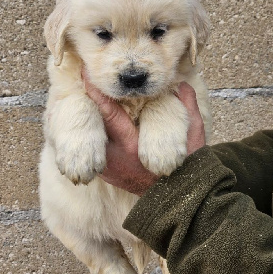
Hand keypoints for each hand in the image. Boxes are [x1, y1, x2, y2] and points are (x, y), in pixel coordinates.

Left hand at [82, 68, 205, 195]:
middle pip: (93, 125)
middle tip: (79, 81)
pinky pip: (95, 151)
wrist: (178, 198)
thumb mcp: (193, 135)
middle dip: (85, 102)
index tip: (86, 74)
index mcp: (134, 144)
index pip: (110, 114)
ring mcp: (109, 168)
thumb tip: (182, 83)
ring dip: (87, 120)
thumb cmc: (187, 165)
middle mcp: (116, 157)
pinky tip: (90, 124)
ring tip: (81, 99)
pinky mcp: (107, 174)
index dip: (97, 93)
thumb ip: (188, 107)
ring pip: (90, 139)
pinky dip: (91, 137)